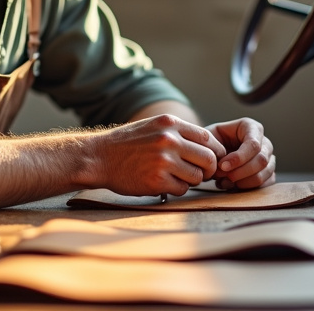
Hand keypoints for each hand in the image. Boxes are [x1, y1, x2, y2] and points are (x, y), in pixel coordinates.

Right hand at [91, 114, 225, 196]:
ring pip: (197, 176)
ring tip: (177, 177)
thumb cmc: (127, 144)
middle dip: (209, 169)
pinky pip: (182, 189)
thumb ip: (179, 132)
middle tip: (201, 174)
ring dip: (191, 180)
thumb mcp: (153, 126)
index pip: (208, 138)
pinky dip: (177, 189)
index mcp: (170, 124)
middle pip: (208, 159)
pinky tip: (165, 184)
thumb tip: (209, 146)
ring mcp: (163, 160)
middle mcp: (169, 140)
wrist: (99, 157)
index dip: (214, 151)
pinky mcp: (157, 180)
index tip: (210, 160)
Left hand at [206, 117, 275, 189]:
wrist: (210, 154)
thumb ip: (215, 149)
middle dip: (240, 172)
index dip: (239, 158)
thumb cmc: (210, 143)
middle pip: (261, 160)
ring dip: (242, 182)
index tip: (223, 166)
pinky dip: (246, 188)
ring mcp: (268, 158)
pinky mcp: (268, 174)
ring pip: (264, 174)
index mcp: (251, 127)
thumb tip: (224, 166)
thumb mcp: (208, 139)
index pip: (253, 144)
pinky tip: (230, 185)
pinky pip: (265, 184)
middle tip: (221, 176)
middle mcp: (264, 142)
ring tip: (223, 181)